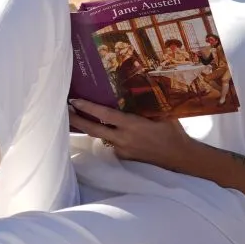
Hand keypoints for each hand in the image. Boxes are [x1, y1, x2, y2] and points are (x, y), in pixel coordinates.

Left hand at [69, 98, 197, 169]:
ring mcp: (123, 149)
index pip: (104, 115)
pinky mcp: (125, 157)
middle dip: (77, 120)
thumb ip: (146, 104)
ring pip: (101, 137)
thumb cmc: (173, 131)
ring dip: (90, 127)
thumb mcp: (161, 113)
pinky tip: (106, 130)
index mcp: (132, 125)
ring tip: (78, 118)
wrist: (179, 157)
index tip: (74, 100)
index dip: (87, 107)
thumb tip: (138, 86)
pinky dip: (107, 136)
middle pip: (93, 129)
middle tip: (65, 110)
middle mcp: (123, 138)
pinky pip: (111, 144)